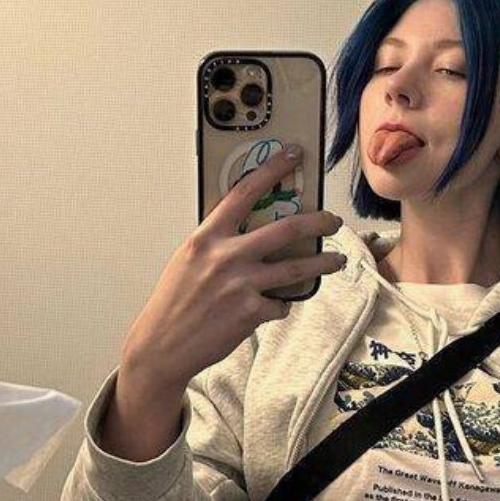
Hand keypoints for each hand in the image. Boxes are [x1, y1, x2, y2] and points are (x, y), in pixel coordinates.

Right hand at [123, 143, 346, 391]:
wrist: (163, 345)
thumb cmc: (174, 301)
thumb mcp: (189, 259)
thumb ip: (218, 242)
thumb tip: (252, 228)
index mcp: (207, 237)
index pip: (244, 192)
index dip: (272, 169)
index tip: (293, 155)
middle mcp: (226, 256)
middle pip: (286, 228)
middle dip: (318, 222)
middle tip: (333, 221)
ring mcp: (241, 285)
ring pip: (297, 269)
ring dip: (323, 263)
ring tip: (336, 261)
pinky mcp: (251, 313)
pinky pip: (281, 304)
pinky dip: (280, 306)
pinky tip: (270, 308)